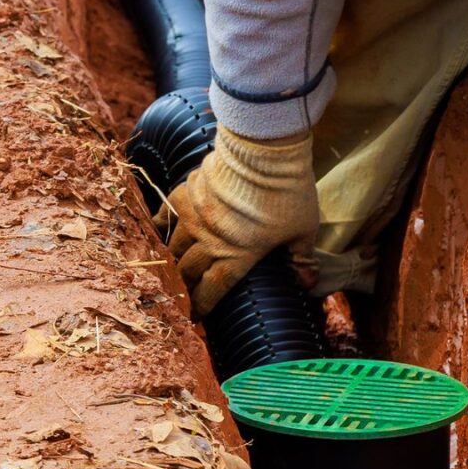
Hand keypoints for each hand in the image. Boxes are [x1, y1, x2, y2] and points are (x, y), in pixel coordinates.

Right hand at [159, 129, 318, 313]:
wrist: (264, 151)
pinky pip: (165, 215)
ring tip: (175, 267)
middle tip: (185, 292)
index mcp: (238, 256)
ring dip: (174, 260)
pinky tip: (160, 234)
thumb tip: (307, 283)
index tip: (196, 317)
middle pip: (189, 271)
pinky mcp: (186, 192)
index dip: (202, 306)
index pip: (213, 290)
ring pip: (174, 247)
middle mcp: (210, 241)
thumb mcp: (303, 229)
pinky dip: (161, 227)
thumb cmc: (287, 193)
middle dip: (186, 286)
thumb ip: (302, 259)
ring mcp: (194, 217)